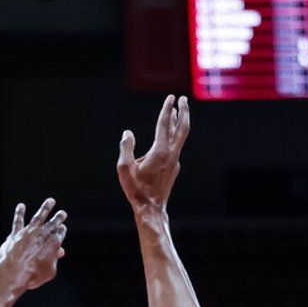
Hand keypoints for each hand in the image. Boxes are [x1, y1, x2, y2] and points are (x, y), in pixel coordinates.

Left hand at [0, 199, 67, 291]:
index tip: (62, 230)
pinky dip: (20, 213)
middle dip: (58, 217)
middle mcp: (42, 235)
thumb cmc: (33, 276)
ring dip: (46, 208)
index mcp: (53, 244)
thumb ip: (54, 259)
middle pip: (53, 223)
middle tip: (62, 213)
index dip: (61, 231)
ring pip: (39, 217)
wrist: (13, 274)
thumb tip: (59, 252)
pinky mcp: (16, 234)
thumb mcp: (49, 271)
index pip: (60, 233)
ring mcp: (29, 233)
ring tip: (50, 201)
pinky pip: (18, 221)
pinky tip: (21, 206)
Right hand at [117, 95, 190, 211]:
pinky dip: (172, 136)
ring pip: (178, 137)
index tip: (171, 97)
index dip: (167, 109)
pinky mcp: (174, 168)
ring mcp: (174, 161)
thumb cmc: (136, 190)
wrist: (151, 209)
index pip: (164, 125)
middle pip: (181, 128)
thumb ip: (126, 147)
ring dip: (177, 123)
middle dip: (183, 112)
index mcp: (160, 152)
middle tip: (182, 99)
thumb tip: (127, 133)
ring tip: (176, 112)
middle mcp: (171, 155)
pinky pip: (174, 146)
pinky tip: (167, 135)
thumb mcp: (123, 168)